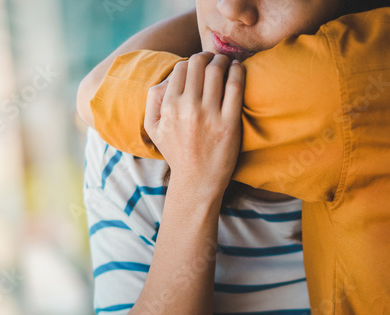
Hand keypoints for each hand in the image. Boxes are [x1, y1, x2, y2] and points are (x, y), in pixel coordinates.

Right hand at [144, 52, 244, 192]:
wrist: (197, 180)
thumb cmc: (176, 152)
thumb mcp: (153, 128)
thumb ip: (153, 99)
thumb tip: (168, 77)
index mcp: (168, 107)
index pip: (181, 68)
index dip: (190, 62)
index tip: (199, 65)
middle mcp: (187, 108)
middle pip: (199, 63)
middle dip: (207, 56)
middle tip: (214, 60)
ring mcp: (209, 116)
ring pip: (217, 70)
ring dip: (223, 60)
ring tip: (227, 63)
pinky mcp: (229, 123)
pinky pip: (235, 86)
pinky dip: (238, 71)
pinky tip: (238, 69)